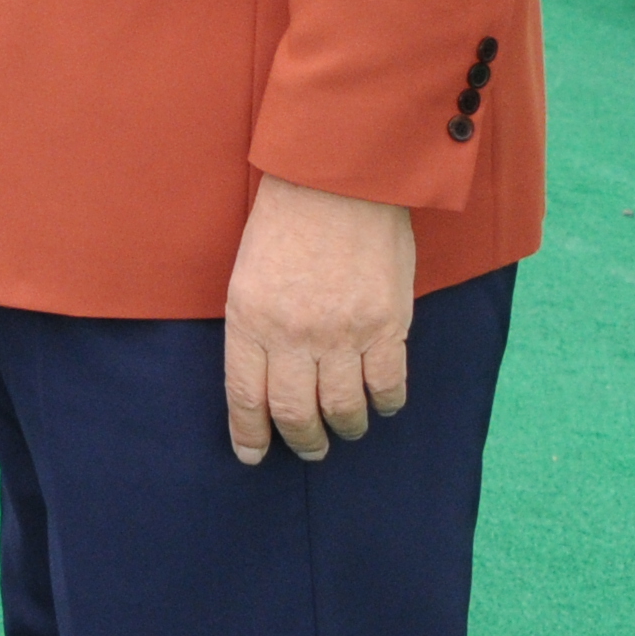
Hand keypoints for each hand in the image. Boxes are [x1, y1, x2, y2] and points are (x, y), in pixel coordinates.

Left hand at [221, 175, 414, 463]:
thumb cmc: (286, 221)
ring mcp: (343, 333)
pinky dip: (384, 404)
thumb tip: (264, 375)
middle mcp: (294, 333)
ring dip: (344, 428)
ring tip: (345, 430)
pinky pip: (388, 385)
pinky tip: (380, 405)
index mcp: (250, 318)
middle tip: (309, 449)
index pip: (246, 396)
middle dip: (302, 441)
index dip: (249, 434)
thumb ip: (255, 325)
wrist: (339, 181)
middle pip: (296, 414)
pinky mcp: (387, 325)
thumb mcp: (248, 272)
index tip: (252, 455)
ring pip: (343, 408)